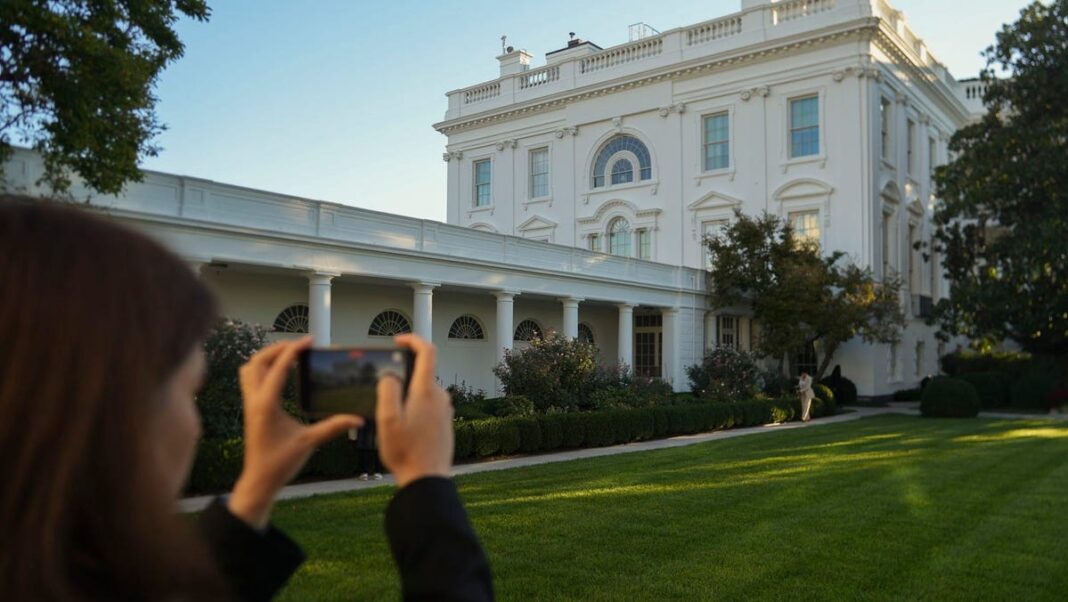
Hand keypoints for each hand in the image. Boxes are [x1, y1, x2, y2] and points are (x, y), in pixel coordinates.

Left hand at [228, 336, 361, 528]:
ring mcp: (249, 404)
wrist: (259, 480)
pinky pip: (249, 379)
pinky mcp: (249, 408)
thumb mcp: (309, 442)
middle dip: (278, 348)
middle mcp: (254, 400)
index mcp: (266, 404)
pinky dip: (261, 368)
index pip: (278, 367)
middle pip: (259, 360)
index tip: (309, 341)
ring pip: (250, 368)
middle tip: (300, 345)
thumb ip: (333, 427)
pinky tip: (279, 372)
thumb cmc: (280, 463)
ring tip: (288, 354)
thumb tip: (358, 420)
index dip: (294, 350)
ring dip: (267, 356)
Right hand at [376, 333, 453, 487]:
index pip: (427, 352)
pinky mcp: (445, 422)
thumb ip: (388, 391)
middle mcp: (440, 396)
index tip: (398, 341)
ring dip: (407, 394)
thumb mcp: (387, 420)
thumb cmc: (405, 452)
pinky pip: (428, 405)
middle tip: (382, 389)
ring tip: (390, 415)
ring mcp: (445, 410)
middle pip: (422, 373)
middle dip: (402, 375)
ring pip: (423, 390)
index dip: (413, 340)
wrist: (427, 479)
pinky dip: (414, 407)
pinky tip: (402, 427)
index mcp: (426, 391)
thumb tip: (390, 376)